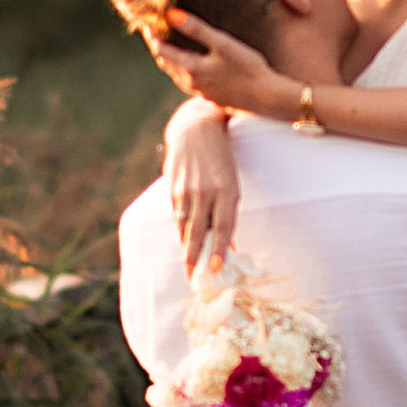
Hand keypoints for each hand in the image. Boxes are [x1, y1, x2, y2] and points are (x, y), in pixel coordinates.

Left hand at [154, 14, 297, 122]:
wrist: (267, 97)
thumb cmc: (248, 68)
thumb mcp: (222, 44)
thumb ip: (197, 29)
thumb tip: (171, 14)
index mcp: (191, 69)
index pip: (161, 50)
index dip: (151, 36)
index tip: (146, 22)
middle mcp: (191, 83)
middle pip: (166, 63)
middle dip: (158, 47)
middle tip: (153, 31)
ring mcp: (201, 92)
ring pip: (176, 74)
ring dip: (170, 59)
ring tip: (168, 44)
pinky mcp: (212, 97)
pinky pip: (189, 81)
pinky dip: (183, 68)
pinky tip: (191, 63)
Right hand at [164, 98, 241, 271]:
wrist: (196, 130)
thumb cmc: (221, 161)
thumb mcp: (233, 183)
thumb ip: (228, 212)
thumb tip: (229, 243)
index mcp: (226, 190)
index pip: (223, 226)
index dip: (219, 249)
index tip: (215, 269)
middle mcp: (206, 192)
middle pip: (199, 231)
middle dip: (196, 256)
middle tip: (194, 277)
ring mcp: (187, 190)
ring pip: (185, 226)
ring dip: (186, 247)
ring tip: (189, 265)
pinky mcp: (174, 188)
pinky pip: (177, 215)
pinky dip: (181, 229)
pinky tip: (184, 241)